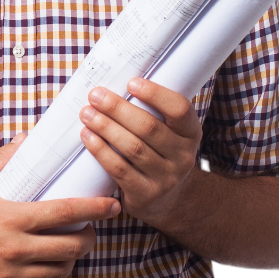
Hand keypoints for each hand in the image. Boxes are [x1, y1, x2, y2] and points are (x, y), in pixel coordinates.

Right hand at [0, 133, 120, 277]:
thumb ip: (3, 159)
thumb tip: (26, 138)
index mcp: (12, 218)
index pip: (66, 212)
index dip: (95, 209)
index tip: (113, 206)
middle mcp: (14, 250)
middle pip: (71, 247)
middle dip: (89, 237)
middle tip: (90, 229)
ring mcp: (9, 277)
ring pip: (59, 272)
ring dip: (71, 260)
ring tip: (70, 247)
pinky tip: (49, 270)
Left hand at [79, 77, 202, 230]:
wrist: (167, 200)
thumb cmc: (160, 154)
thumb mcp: (170, 133)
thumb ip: (155, 112)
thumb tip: (120, 76)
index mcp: (191, 133)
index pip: (180, 109)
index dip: (156, 94)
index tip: (131, 82)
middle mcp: (183, 156)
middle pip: (148, 127)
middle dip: (118, 108)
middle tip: (95, 95)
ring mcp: (166, 178)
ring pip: (132, 148)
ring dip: (105, 127)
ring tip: (87, 113)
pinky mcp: (146, 195)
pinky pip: (120, 170)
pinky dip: (101, 151)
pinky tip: (87, 137)